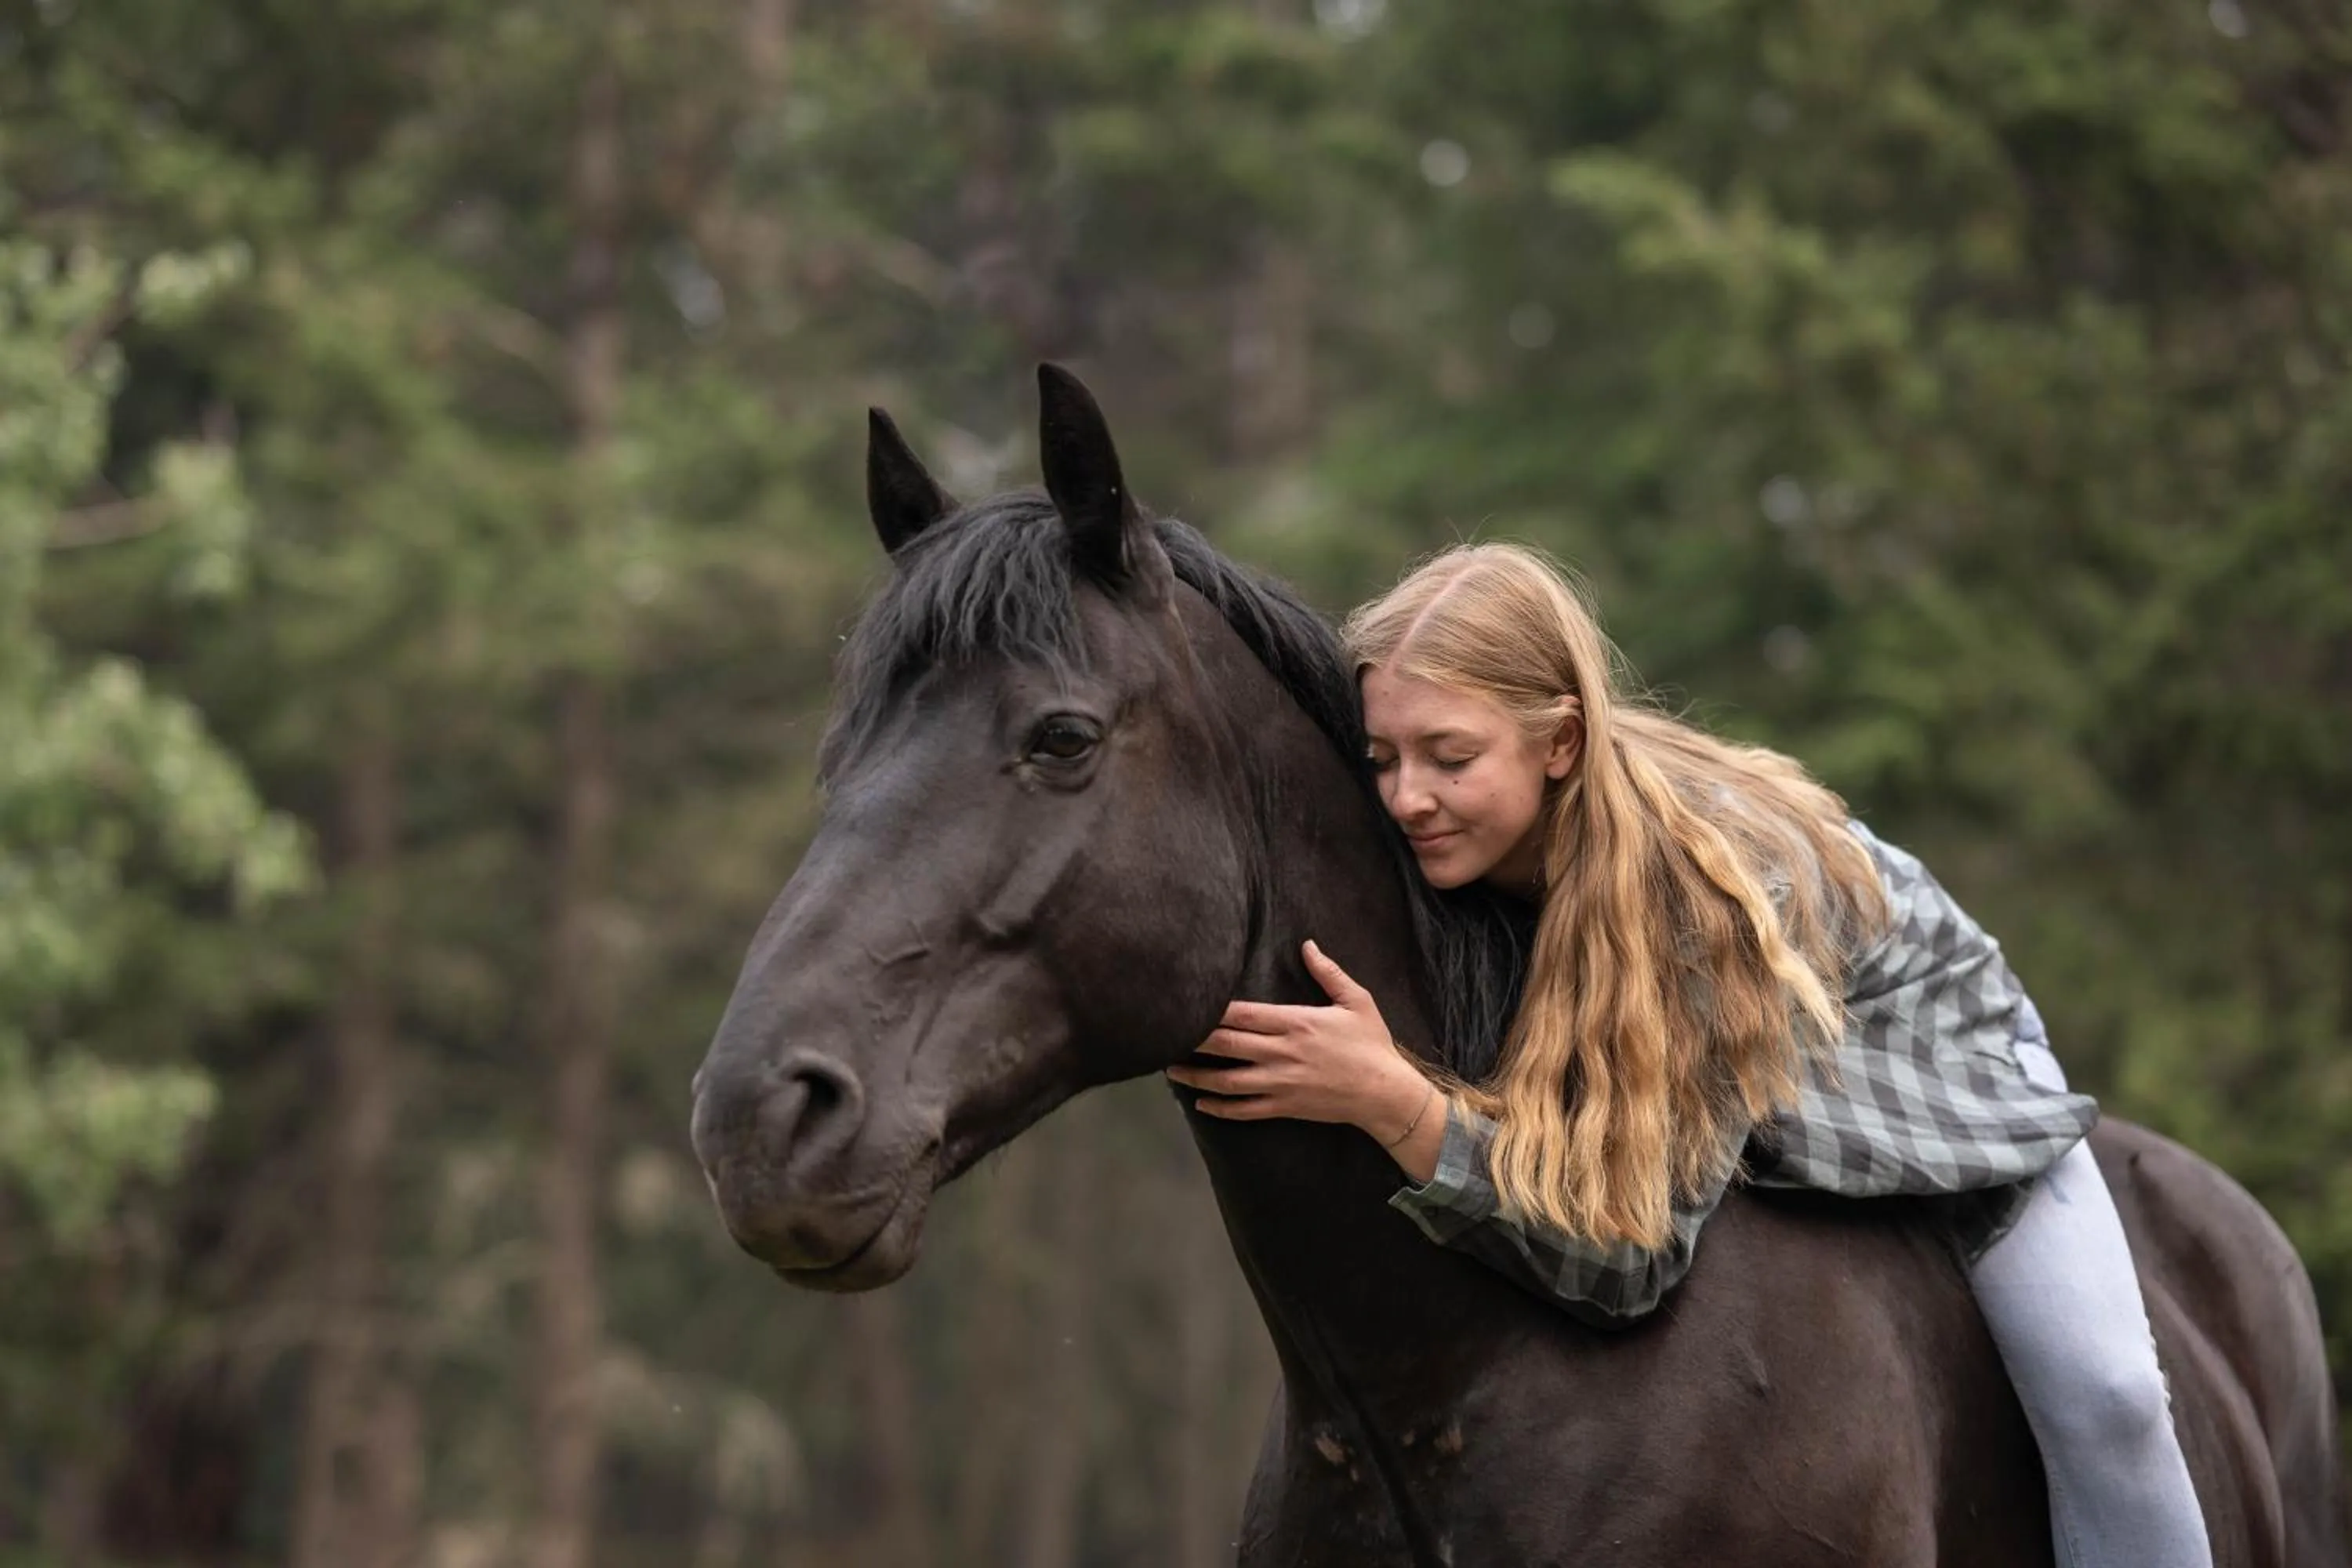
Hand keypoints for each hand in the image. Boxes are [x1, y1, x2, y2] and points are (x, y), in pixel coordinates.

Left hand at [1166, 940, 1432, 1142]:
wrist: (1385, 1093)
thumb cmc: (1372, 1045)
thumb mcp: (1356, 1001)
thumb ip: (1329, 972)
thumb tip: (1308, 944)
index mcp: (1295, 1023)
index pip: (1242, 1013)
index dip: (1211, 1009)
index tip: (1186, 1001)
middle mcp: (1282, 1053)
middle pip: (1226, 1044)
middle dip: (1192, 1039)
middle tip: (1164, 1033)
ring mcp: (1280, 1083)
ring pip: (1227, 1081)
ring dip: (1196, 1076)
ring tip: (1171, 1069)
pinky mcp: (1284, 1107)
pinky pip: (1244, 1109)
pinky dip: (1219, 1108)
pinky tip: (1200, 1104)